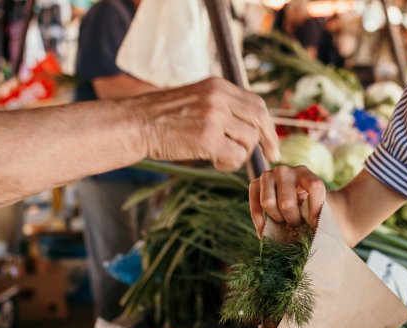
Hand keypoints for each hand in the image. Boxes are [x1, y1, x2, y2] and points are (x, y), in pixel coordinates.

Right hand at [131, 78, 279, 170]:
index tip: (271, 139)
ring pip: (248, 140)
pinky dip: (229, 163)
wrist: (136, 124)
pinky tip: (215, 162)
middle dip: (268, 140)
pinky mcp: (207, 139)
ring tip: (221, 156)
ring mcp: (213, 117)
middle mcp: (218, 98)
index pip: (256, 103)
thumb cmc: (163, 117)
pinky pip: (235, 156)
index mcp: (218, 86)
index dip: (267, 123)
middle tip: (270, 155)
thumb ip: (222, 106)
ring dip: (240, 154)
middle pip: (259, 120)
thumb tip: (252, 126)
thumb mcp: (196, 99)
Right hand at [249, 165, 325, 234]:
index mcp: (304, 172)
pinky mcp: (254, 185)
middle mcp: (284, 171)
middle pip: (286, 202)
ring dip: (277, 219)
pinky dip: (260, 224)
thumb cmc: (308, 202)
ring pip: (268, 204)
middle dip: (292, 219)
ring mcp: (267, 176)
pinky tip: (265, 234)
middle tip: (297, 224)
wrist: (292, 194)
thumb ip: (318, 214)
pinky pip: (255, 208)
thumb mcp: (317, 204)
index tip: (315, 225)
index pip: (314, 186)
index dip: (315, 208)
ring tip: (284, 222)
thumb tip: (314, 229)